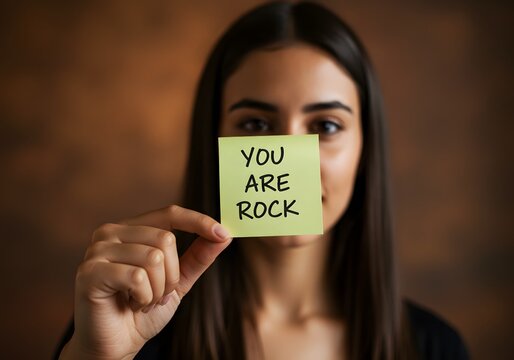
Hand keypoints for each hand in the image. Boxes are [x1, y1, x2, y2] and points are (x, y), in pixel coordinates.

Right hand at [59, 205, 231, 359]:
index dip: (198, 221)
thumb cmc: (141, 311)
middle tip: (158, 295)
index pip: (170, 213)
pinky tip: (130, 305)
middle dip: (172, 276)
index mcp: (130, 229)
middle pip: (165, 239)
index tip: (224, 233)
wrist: (114, 346)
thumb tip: (224, 235)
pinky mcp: (90, 272)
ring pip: (153, 258)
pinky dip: (143, 298)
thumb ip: (198, 257)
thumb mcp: (178, 281)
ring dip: (157, 290)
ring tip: (142, 301)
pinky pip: (137, 277)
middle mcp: (110, 232)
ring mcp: (97, 250)